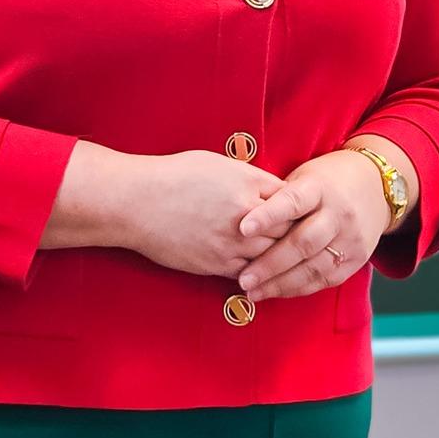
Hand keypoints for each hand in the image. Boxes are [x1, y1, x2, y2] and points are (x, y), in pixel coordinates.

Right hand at [45, 144, 282, 279]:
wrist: (136, 202)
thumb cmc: (174, 176)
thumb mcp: (218, 164)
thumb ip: (250, 178)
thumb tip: (272, 191)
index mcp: (248, 184)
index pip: (292, 199)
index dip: (298, 207)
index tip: (300, 211)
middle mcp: (245, 214)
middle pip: (289, 229)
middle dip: (296, 232)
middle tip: (302, 237)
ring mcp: (231, 243)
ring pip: (273, 255)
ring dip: (280, 255)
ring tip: (285, 256)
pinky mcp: (216, 264)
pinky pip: (250, 273)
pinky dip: (259, 271)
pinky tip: (262, 269)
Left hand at [233, 150, 388, 302]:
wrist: (377, 186)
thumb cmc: (326, 181)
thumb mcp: (304, 177)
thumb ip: (279, 198)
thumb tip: (237, 217)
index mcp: (321, 187)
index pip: (293, 202)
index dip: (268, 216)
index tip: (243, 228)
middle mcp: (339, 213)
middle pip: (303, 242)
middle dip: (270, 264)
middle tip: (243, 279)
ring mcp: (351, 238)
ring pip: (314, 267)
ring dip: (280, 283)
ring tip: (252, 291)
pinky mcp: (357, 258)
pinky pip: (324, 279)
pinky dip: (298, 288)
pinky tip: (275, 291)